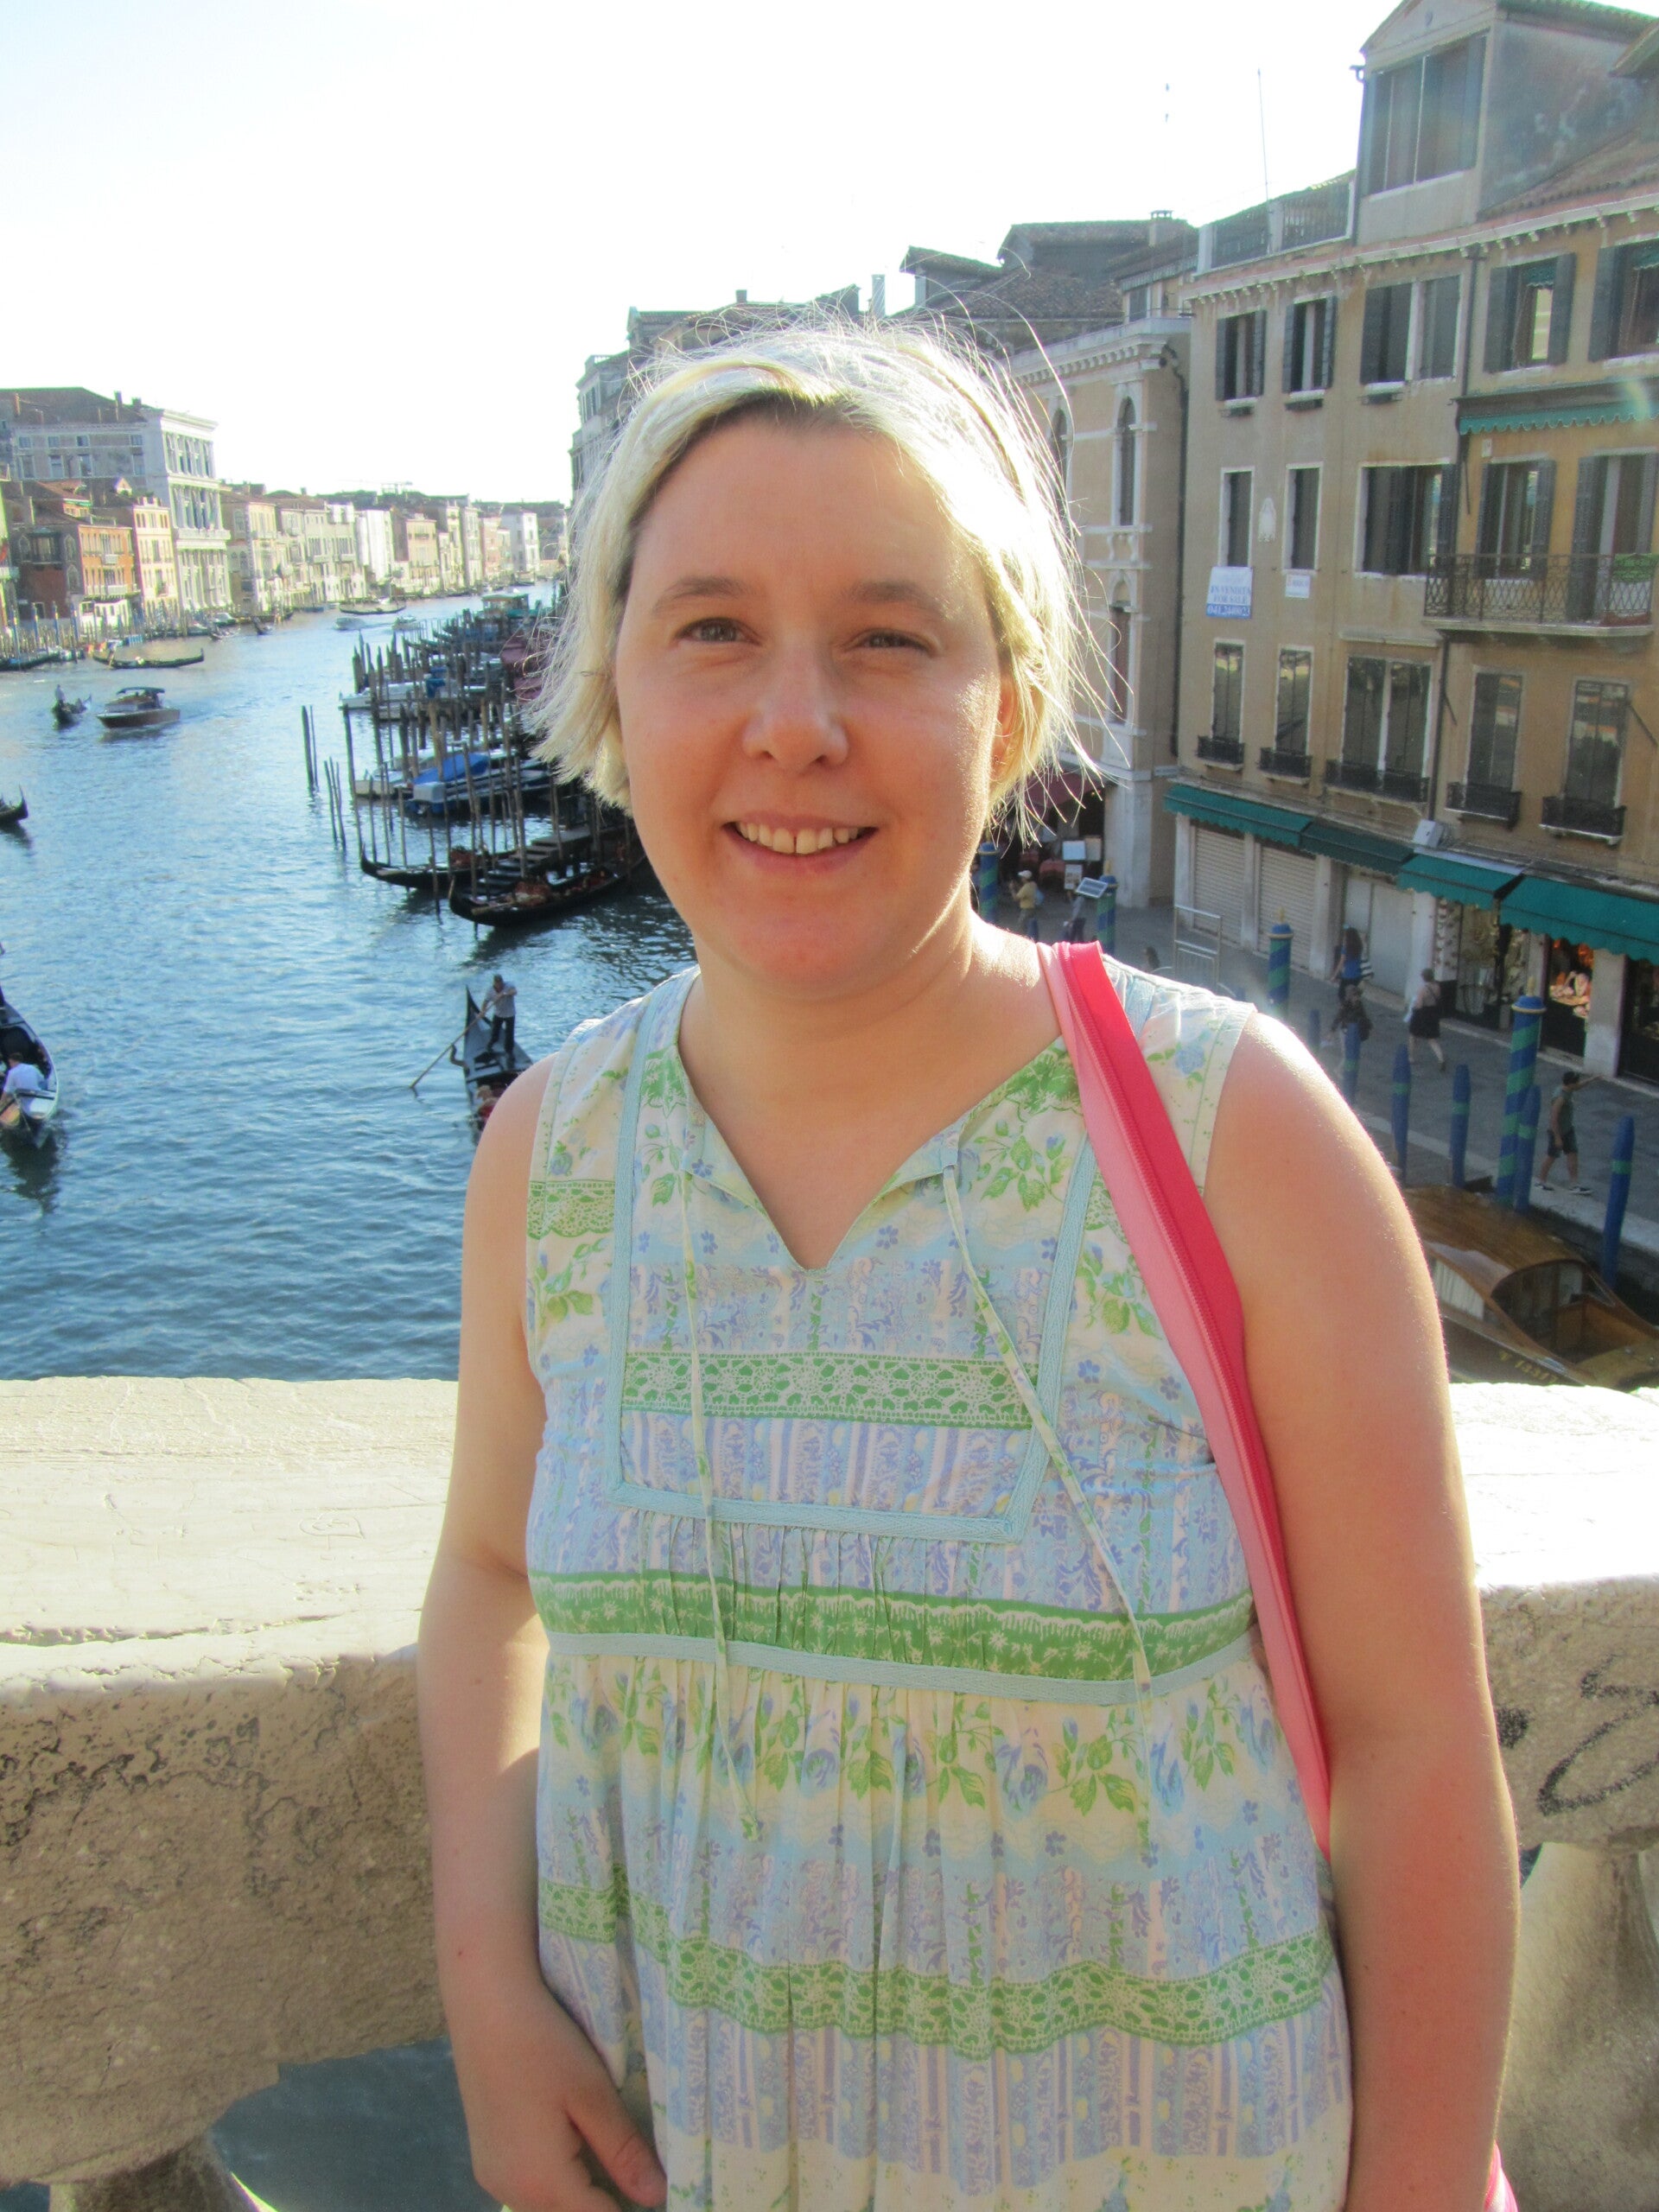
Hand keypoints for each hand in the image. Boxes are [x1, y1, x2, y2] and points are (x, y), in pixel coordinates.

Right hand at [450, 1975, 666, 2211]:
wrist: (484, 2005)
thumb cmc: (543, 2045)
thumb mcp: (594, 2096)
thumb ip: (624, 2153)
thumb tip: (656, 2196)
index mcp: (541, 2183)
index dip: (631, 2208)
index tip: (657, 2187)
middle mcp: (510, 2191)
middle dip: (604, 2202)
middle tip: (637, 2166)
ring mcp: (492, 2176)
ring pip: (547, 2205)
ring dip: (580, 2192)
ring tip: (610, 2152)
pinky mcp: (484, 2157)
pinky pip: (527, 2186)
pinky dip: (556, 2178)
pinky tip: (572, 2142)